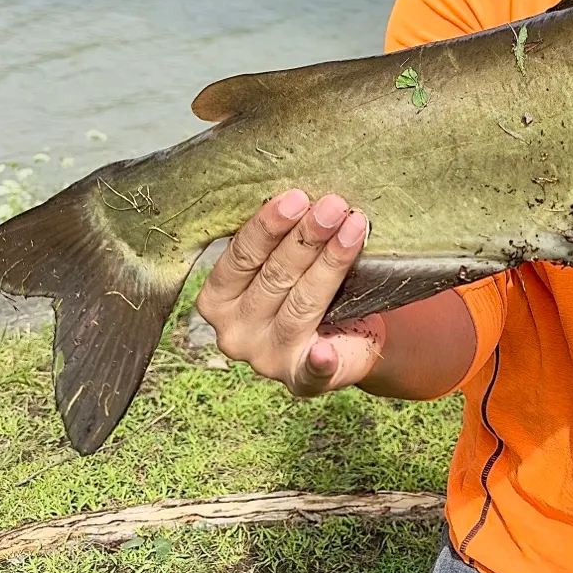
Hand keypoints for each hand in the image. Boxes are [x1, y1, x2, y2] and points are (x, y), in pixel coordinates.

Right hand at [195, 189, 381, 397]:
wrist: (344, 337)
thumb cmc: (307, 287)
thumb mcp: (283, 262)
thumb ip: (281, 237)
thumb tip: (303, 192)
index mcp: (218, 300)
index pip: (239, 258)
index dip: (268, 226)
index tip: (297, 197)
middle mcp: (235, 333)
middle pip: (273, 278)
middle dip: (305, 238)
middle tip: (333, 205)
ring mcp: (267, 359)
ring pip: (300, 304)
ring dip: (330, 263)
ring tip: (355, 227)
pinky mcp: (303, 380)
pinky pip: (312, 370)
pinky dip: (320, 362)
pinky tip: (326, 350)